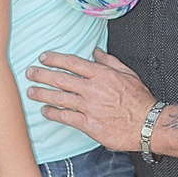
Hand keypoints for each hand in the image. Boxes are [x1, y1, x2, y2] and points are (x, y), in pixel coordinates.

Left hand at [25, 49, 153, 151]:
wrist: (148, 124)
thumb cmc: (140, 100)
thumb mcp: (129, 74)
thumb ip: (110, 62)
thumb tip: (96, 52)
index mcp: (103, 75)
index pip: (73, 63)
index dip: (55, 59)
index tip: (43, 58)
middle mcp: (93, 89)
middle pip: (61, 79)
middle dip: (42, 75)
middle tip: (30, 72)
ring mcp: (89, 107)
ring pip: (59, 98)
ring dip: (42, 94)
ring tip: (31, 91)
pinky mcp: (88, 124)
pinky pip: (65, 117)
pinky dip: (52, 113)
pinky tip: (45, 110)